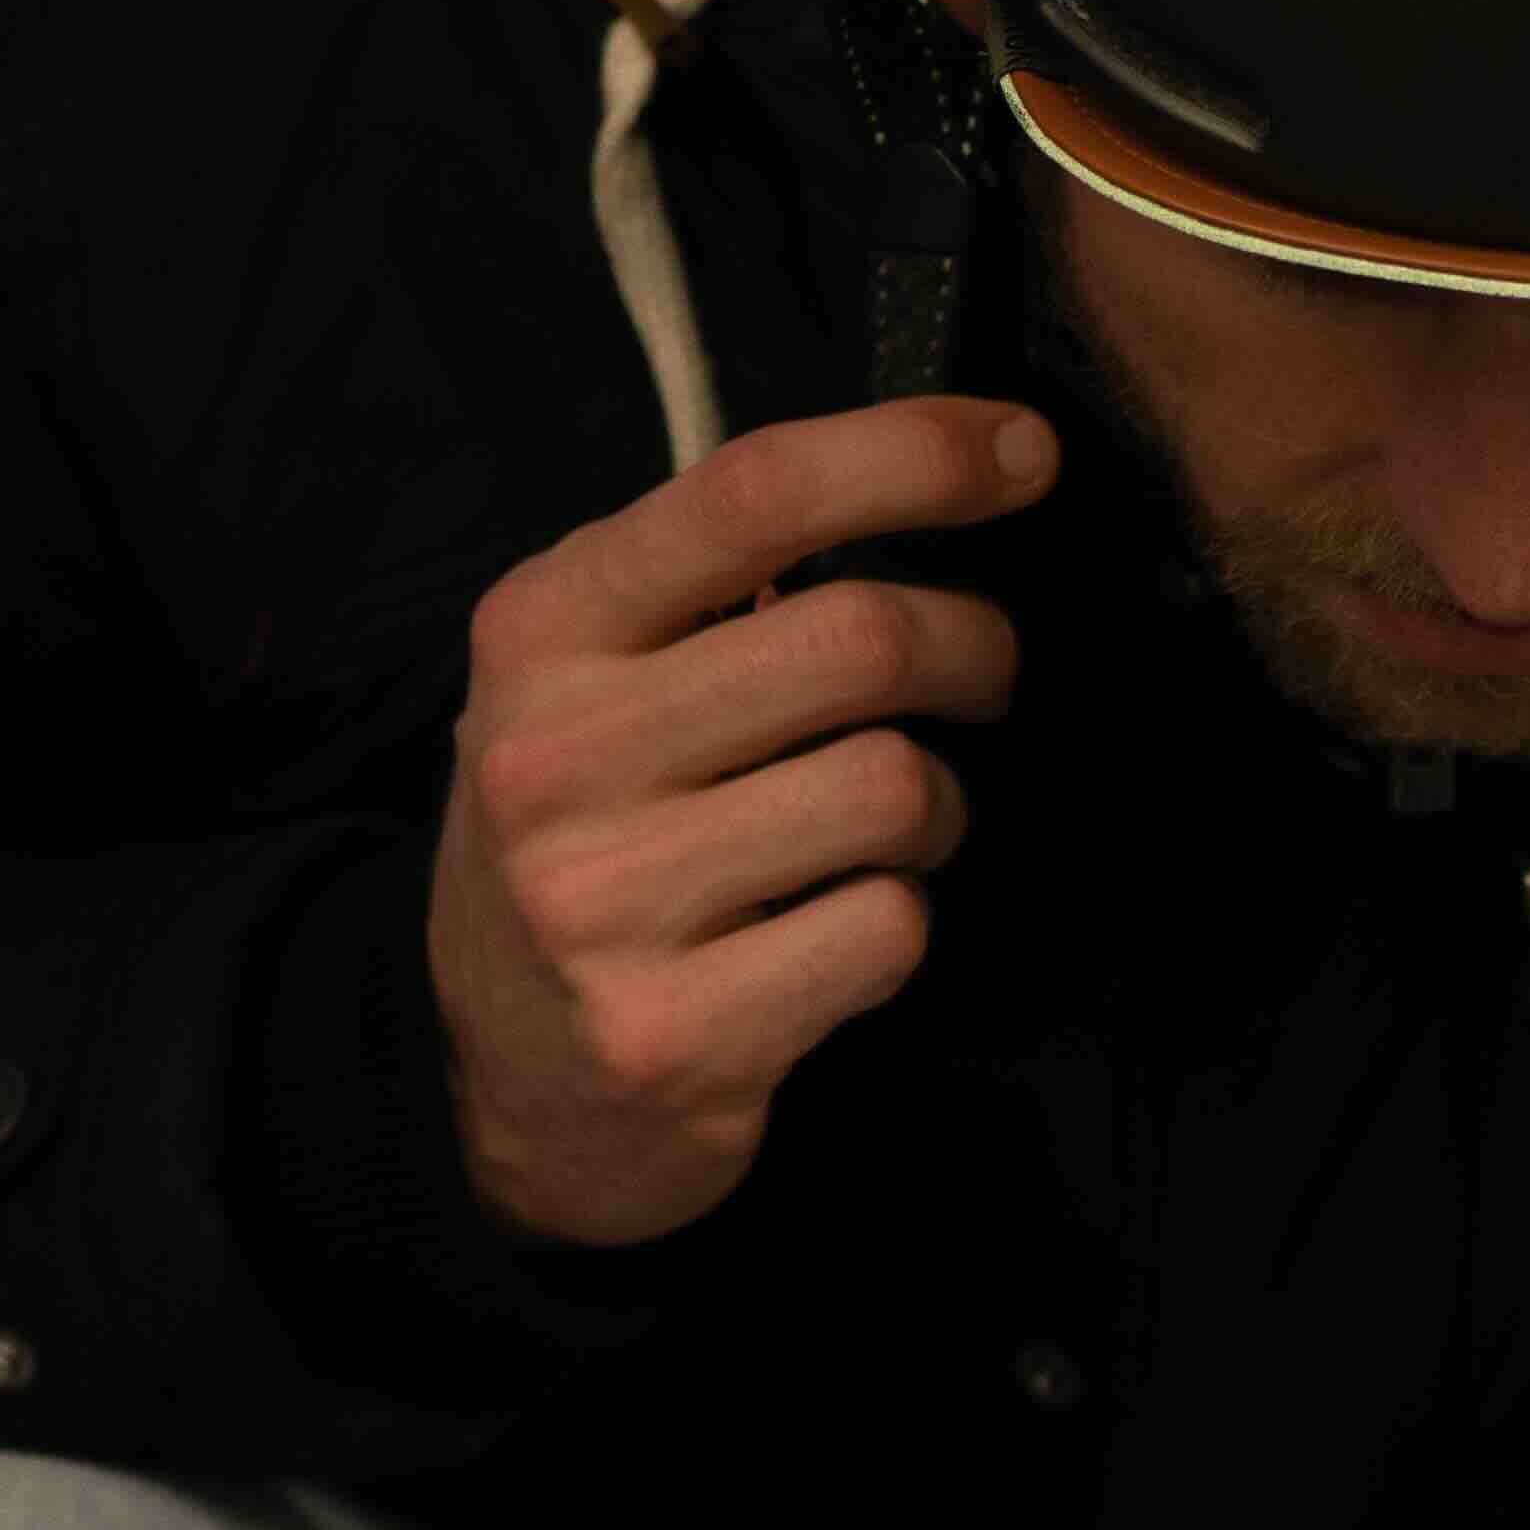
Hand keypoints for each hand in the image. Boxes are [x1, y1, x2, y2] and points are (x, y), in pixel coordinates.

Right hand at [429, 397, 1054, 1248]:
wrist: (502, 1078)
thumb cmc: (596, 828)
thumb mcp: (597, 672)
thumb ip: (724, 573)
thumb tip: (960, 465)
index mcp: (542, 629)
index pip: (755, 491)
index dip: (917, 454)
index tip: (1027, 450)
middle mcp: (554, 755)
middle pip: (859, 638)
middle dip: (975, 647)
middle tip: (984, 674)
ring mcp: (603, 905)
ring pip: (893, 788)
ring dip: (939, 804)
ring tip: (891, 827)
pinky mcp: (670, 1035)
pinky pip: (887, 930)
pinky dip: (899, 921)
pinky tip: (834, 930)